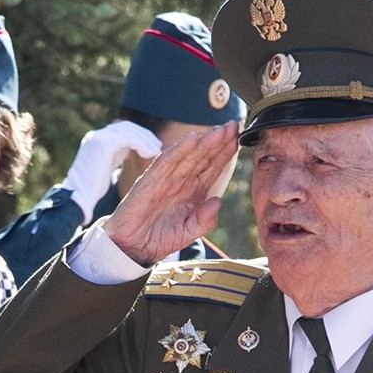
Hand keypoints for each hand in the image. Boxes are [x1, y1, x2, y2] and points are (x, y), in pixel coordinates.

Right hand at [61, 120, 162, 223]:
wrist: (77, 198)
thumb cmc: (90, 191)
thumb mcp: (104, 168)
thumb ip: (115, 157)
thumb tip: (128, 153)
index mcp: (95, 140)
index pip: (120, 130)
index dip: (138, 135)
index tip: (151, 146)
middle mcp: (96, 136)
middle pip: (126, 127)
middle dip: (144, 135)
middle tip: (158, 145)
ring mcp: (99, 138)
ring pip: (130, 131)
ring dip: (146, 140)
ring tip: (157, 151)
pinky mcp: (105, 145)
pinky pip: (130, 139)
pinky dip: (143, 145)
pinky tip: (151, 154)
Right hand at [105, 123, 238, 264]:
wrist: (132, 248)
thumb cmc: (158, 239)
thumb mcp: (188, 234)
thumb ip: (204, 221)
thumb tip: (218, 201)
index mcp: (195, 192)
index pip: (214, 167)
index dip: (226, 153)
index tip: (239, 139)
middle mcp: (182, 181)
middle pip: (204, 156)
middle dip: (219, 140)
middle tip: (234, 125)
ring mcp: (166, 179)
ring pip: (188, 155)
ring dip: (204, 141)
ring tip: (220, 130)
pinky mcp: (150, 180)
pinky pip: (166, 162)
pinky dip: (179, 150)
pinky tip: (192, 140)